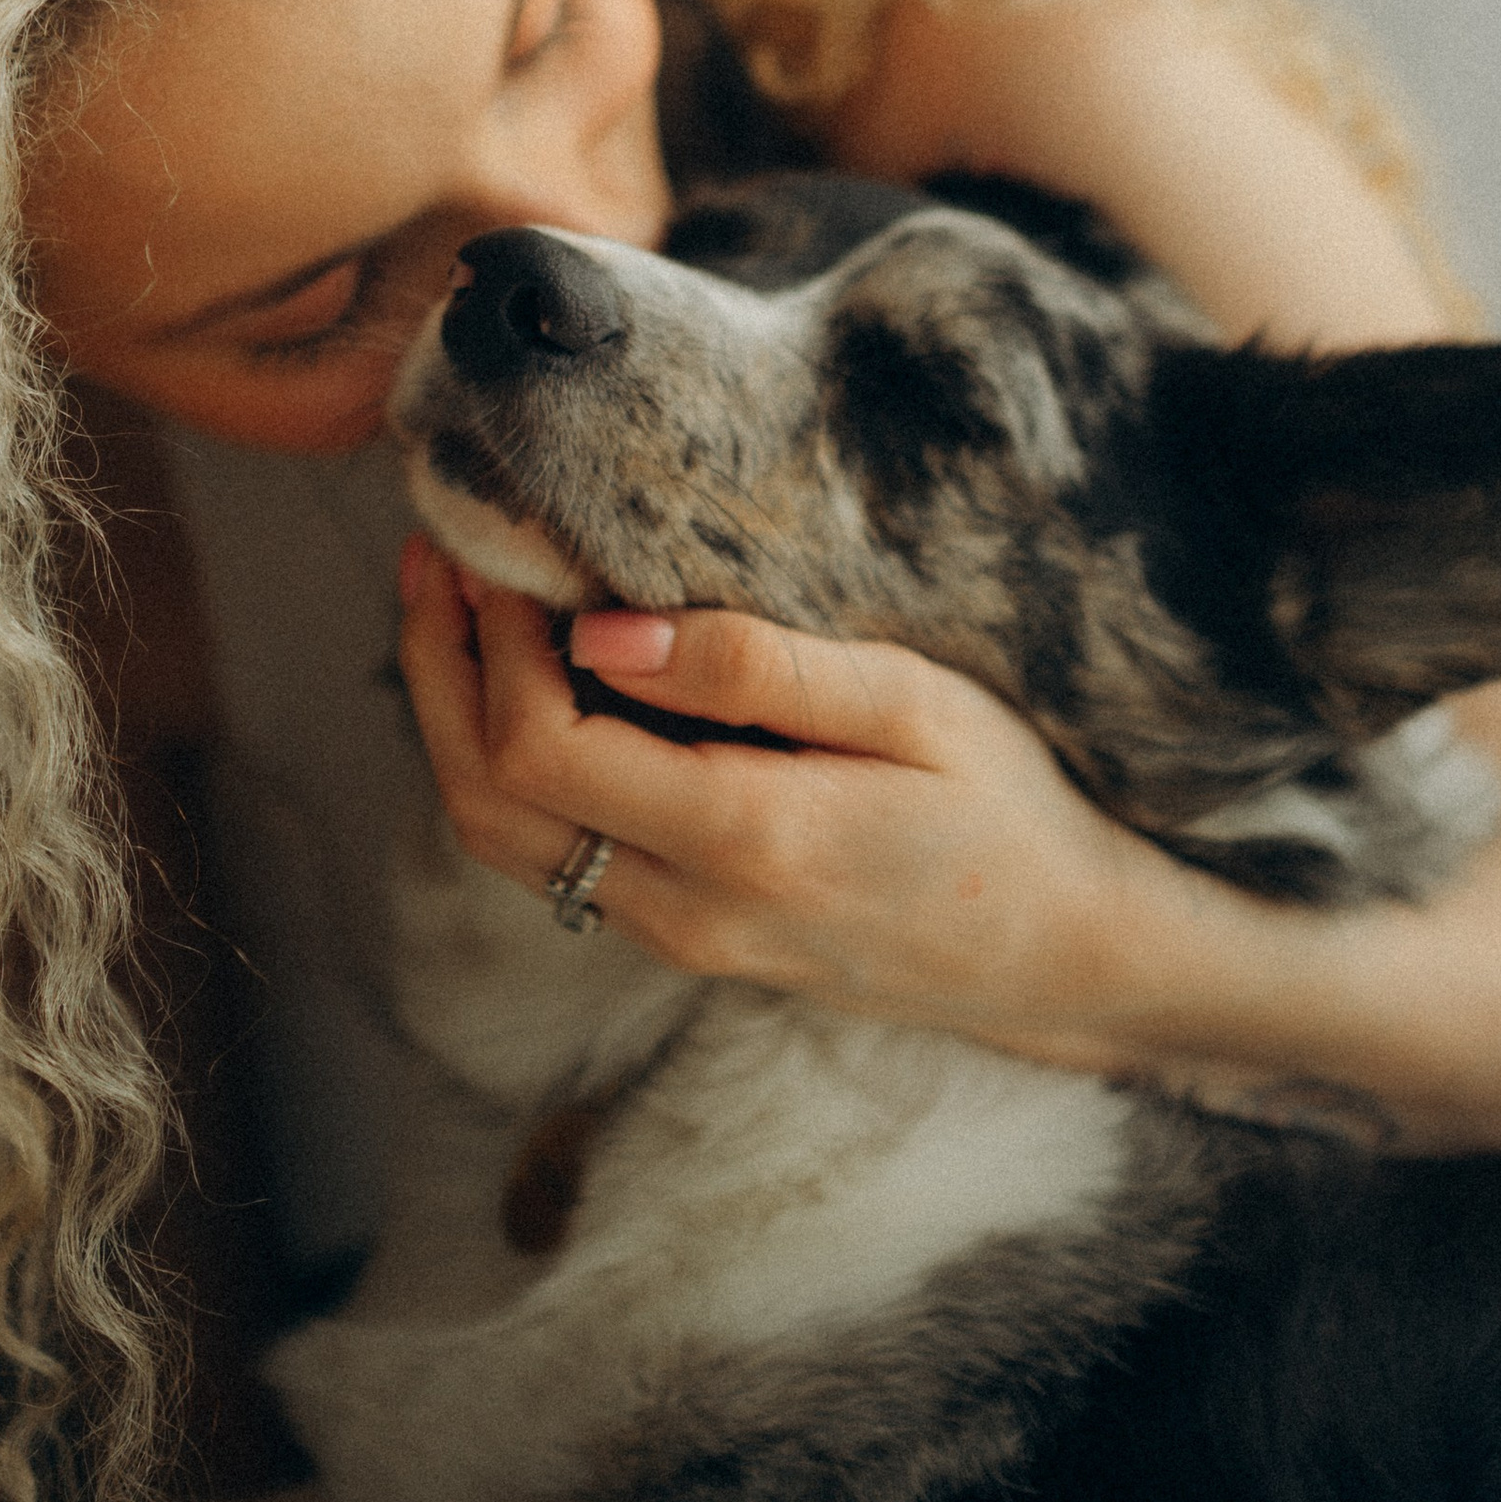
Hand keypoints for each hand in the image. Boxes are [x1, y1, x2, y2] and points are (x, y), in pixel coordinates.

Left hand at [397, 540, 1233, 1073]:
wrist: (1063, 957)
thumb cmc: (1006, 813)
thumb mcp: (912, 708)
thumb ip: (753, 669)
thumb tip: (602, 633)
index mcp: (741, 842)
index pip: (541, 749)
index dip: (490, 643)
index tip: (499, 544)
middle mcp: (685, 912)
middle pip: (487, 806)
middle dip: (439, 673)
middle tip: (437, 555)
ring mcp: (678, 939)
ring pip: (508, 843)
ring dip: (460, 720)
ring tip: (461, 604)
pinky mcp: (685, 938)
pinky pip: (557, 857)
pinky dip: (514, 763)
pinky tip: (534, 677)